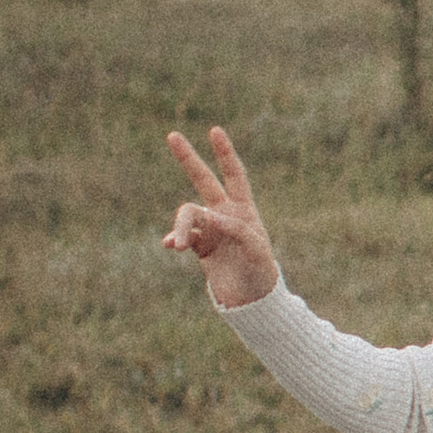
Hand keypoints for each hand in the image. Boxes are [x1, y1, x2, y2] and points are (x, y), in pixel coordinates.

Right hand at [162, 126, 279, 310]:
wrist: (252, 302)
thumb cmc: (261, 273)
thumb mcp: (256, 250)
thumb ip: (236, 229)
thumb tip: (210, 215)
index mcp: (243, 209)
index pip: (234, 174)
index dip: (225, 153)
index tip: (215, 130)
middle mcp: (224, 214)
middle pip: (203, 180)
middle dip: (188, 159)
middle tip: (172, 135)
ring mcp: (209, 229)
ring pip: (187, 214)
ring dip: (180, 226)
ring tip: (177, 245)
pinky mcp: (198, 247)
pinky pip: (181, 236)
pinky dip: (173, 238)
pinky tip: (170, 245)